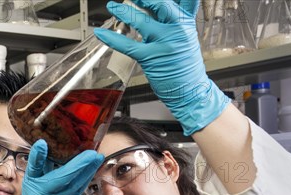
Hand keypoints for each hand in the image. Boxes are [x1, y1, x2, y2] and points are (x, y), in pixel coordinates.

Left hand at [94, 0, 229, 135]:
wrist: (190, 90)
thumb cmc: (185, 64)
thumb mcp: (186, 36)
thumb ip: (174, 20)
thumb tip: (159, 6)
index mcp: (186, 22)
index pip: (184, 0)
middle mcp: (176, 30)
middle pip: (161, 4)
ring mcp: (163, 44)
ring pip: (141, 21)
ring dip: (123, 12)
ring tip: (112, 6)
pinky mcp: (150, 58)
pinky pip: (128, 45)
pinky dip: (112, 39)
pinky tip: (101, 33)